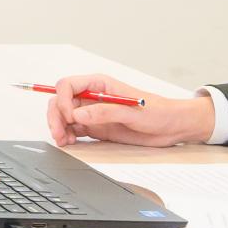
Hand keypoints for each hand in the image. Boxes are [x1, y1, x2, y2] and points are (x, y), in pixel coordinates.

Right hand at [46, 80, 219, 148]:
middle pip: (61, 102)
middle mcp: (92, 97)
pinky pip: (74, 130)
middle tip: (59, 134)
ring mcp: (93, 113)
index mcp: (99, 85)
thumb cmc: (157, 111)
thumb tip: (79, 115)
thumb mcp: (132, 111)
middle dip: (56, 117)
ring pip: (64, 117)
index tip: (68, 116)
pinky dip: (67, 136)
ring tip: (64, 141)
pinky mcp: (96, 128)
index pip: (68, 85)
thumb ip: (105, 112)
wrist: (171, 126)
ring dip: (59, 128)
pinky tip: (70, 143)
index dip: (62, 100)